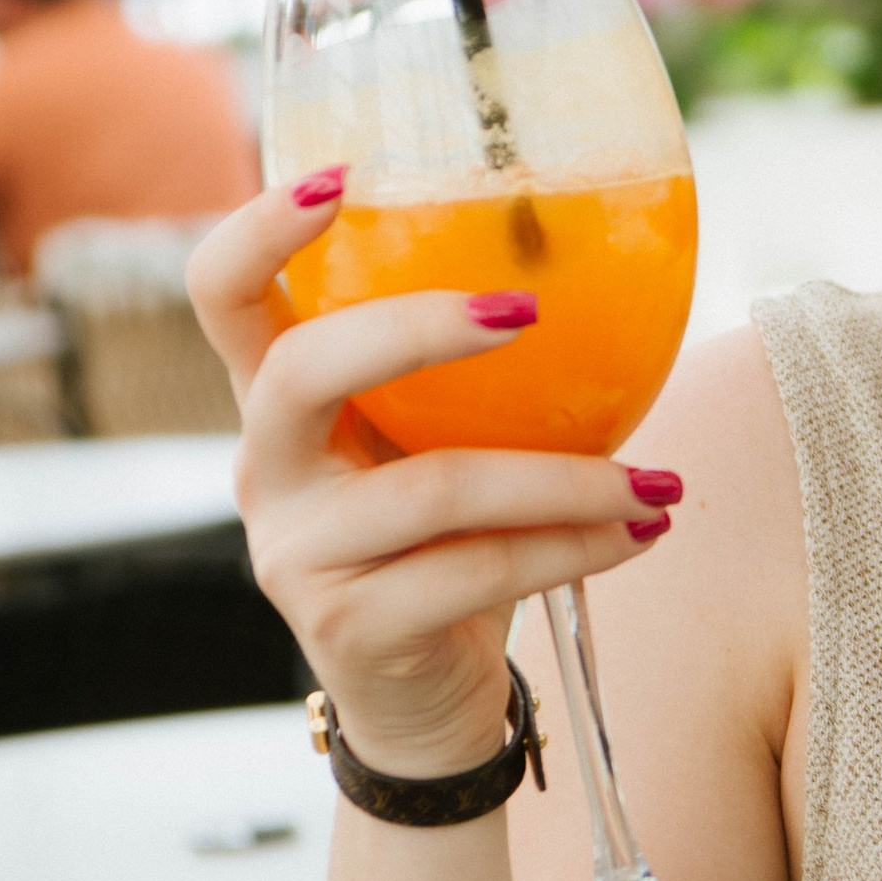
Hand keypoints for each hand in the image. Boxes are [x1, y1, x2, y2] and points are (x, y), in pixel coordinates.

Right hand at [188, 180, 680, 782]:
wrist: (429, 704)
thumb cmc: (452, 544)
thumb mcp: (444, 445)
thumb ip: (478, 375)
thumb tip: (620, 256)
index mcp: (279, 404)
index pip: (222, 296)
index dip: (260, 230)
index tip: (342, 176)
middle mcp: (267, 472)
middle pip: (300, 371)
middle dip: (414, 327)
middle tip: (526, 309)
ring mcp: (297, 555)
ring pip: (432, 487)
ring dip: (566, 478)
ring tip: (659, 482)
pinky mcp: (350, 630)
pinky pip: (475, 571)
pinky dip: (575, 547)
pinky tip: (640, 532)